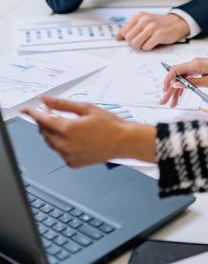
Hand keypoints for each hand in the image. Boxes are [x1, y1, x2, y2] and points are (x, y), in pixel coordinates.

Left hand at [21, 97, 155, 166]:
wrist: (123, 141)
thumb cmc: (109, 125)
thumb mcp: (86, 108)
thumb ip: (63, 105)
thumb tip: (47, 100)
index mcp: (68, 129)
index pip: (42, 120)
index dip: (33, 113)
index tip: (27, 109)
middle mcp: (65, 145)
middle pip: (44, 132)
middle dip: (45, 121)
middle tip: (52, 112)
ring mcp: (68, 156)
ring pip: (50, 142)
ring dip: (52, 132)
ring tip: (67, 124)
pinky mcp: (72, 163)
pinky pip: (59, 151)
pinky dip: (61, 143)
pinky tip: (74, 137)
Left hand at [116, 12, 188, 49]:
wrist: (176, 23)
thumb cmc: (159, 24)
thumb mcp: (144, 22)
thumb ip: (131, 28)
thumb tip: (118, 37)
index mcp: (139, 16)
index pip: (124, 31)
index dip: (127, 38)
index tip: (133, 39)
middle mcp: (145, 20)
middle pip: (129, 39)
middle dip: (134, 42)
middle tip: (142, 40)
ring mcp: (152, 27)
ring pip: (136, 43)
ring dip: (141, 46)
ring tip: (147, 42)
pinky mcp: (159, 34)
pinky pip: (146, 47)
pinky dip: (148, 48)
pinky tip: (153, 42)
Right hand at [160, 57, 207, 107]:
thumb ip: (191, 83)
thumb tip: (176, 84)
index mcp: (195, 64)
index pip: (175, 70)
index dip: (168, 80)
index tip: (164, 91)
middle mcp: (194, 64)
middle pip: (177, 76)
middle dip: (170, 89)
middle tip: (164, 101)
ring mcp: (197, 67)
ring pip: (182, 79)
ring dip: (176, 91)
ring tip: (172, 103)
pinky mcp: (200, 71)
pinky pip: (188, 79)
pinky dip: (184, 87)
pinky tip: (180, 96)